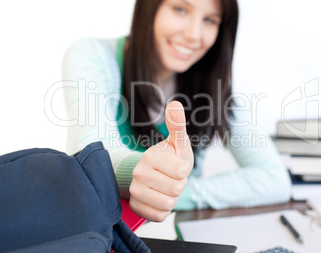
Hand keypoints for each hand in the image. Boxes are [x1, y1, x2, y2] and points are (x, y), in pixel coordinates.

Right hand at [129, 101, 193, 221]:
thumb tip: (174, 104)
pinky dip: (164, 209)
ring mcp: (135, 191)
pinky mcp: (136, 207)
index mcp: (151, 155)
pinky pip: (159, 216)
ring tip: (166, 186)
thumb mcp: (178, 141)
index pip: (182, 171)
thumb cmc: (171, 157)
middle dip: (180, 184)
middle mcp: (139, 172)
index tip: (177, 164)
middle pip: (177, 189)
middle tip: (172, 176)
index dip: (185, 170)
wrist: (155, 174)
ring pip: (168, 204)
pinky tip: (159, 197)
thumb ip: (177, 125)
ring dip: (172, 197)